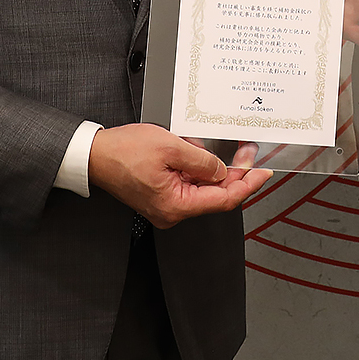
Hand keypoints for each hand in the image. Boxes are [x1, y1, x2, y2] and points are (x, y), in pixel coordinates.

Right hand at [88, 123, 270, 226]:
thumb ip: (203, 161)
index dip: (248, 185)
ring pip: (203, 188)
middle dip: (234, 173)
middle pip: (216, 195)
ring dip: (215, 169)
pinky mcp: (162, 196)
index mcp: (176, 206)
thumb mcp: (171, 148)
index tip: (263, 172)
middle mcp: (173, 212)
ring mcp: (167, 206)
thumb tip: (223, 170)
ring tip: (220, 147)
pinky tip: (200, 153)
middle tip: (248, 151)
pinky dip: (199, 170)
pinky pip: (189, 184)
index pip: (224, 200)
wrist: (94, 156)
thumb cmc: (123, 152)